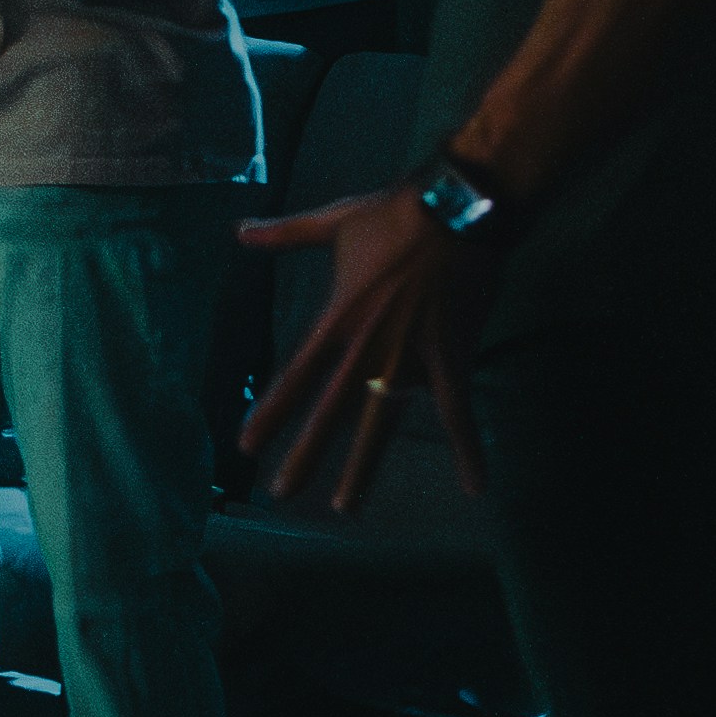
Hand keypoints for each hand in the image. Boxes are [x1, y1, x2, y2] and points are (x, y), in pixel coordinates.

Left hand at [237, 186, 468, 515]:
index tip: (247, 444)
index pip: (295, 377)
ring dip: (363, 467)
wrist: (459, 210)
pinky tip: (476, 487)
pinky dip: (470, 450)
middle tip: (281, 491)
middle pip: (329, 413)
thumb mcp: (333, 221)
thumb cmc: (396, 215)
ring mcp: (410, 357)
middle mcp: (367, 348)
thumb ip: (286, 234)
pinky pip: (461, 413)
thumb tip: (240, 230)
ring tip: (345, 506)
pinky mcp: (453, 358)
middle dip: (305, 454)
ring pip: (382, 424)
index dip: (271, 412)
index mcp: (337, 320)